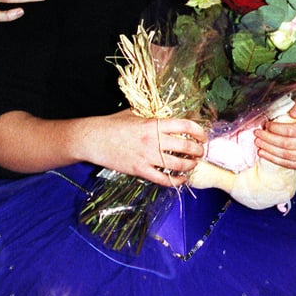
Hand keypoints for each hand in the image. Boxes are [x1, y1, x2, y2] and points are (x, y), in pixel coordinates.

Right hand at [82, 111, 206, 185]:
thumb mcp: (135, 113)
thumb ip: (153, 116)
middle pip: (186, 146)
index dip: (199, 131)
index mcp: (153, 123)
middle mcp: (153, 140)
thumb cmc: (113, 124)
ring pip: (177, 164)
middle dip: (198, 150)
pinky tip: (181, 179)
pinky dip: (175, 181)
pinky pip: (163, 179)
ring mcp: (147, 156)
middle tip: (200, 152)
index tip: (203, 136)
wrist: (93, 139)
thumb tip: (169, 117)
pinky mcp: (139, 170)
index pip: (185, 125)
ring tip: (193, 164)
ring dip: (190, 165)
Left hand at [255, 96, 295, 169]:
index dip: (275, 129)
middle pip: (286, 144)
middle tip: (257, 134)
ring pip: (286, 156)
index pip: (291, 131)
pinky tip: (265, 153)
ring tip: (258, 144)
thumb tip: (292, 113)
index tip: (266, 125)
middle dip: (268, 139)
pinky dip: (274, 159)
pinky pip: (289, 164)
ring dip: (269, 150)